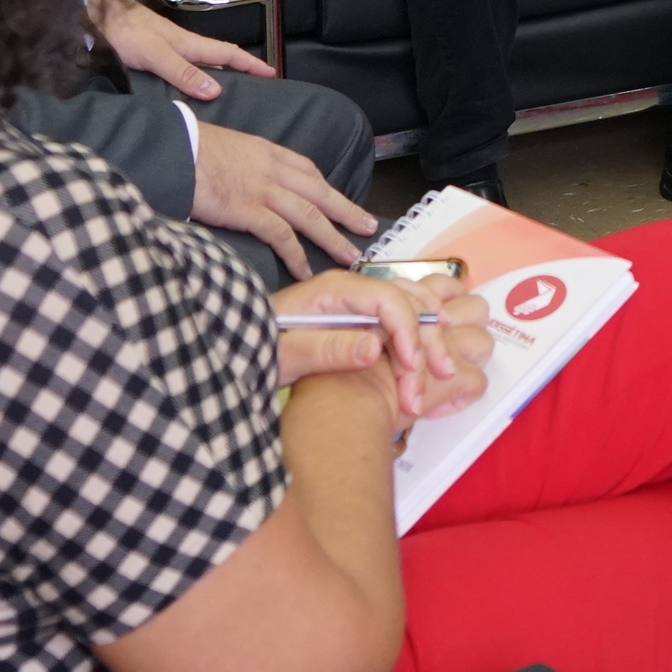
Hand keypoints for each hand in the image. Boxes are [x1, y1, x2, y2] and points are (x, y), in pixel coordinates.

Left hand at [94, 0, 273, 99]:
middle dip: (240, 71)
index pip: (229, 54)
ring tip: (227, 96)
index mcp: (190, 45)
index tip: (272, 73)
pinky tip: (188, 92)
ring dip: (217, 77)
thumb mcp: (156, 54)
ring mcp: (170, 51)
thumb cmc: (126, 33)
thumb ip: (183, 72)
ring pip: (202, 66)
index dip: (251, 63)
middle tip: (256, 88)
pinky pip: (184, 71)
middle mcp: (184, 47)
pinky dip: (194, 80)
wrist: (98, 18)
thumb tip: (216, 91)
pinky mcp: (155, 56)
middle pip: (219, 60)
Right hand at [195, 123, 378, 270]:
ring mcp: (263, 190)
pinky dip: (296, 254)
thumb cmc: (191, 149)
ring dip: (333, 238)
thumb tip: (249, 182)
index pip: (310, 172)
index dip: (330, 191)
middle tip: (369, 228)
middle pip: (321, 194)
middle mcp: (274, 169)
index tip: (344, 204)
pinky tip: (306, 270)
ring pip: (310, 215)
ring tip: (349, 256)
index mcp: (270, 152)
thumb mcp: (229, 148)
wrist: (173, 148)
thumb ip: (247, 165)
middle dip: (348, 212)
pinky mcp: (247, 209)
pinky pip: (281, 234)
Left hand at [271, 268, 491, 426]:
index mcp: (334, 291)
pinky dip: (419, 345)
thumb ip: (326, 348)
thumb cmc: (251, 349)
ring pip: (412, 313)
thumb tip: (374, 348)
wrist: (234, 351)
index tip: (413, 368)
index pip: (388, 300)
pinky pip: (402, 325)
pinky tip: (425, 368)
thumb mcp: (283, 354)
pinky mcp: (361, 323)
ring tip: (437, 380)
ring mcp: (359, 305)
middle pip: (408, 305)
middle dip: (427, 342)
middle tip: (436, 380)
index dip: (409, 332)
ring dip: (429, 344)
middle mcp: (353, 291)